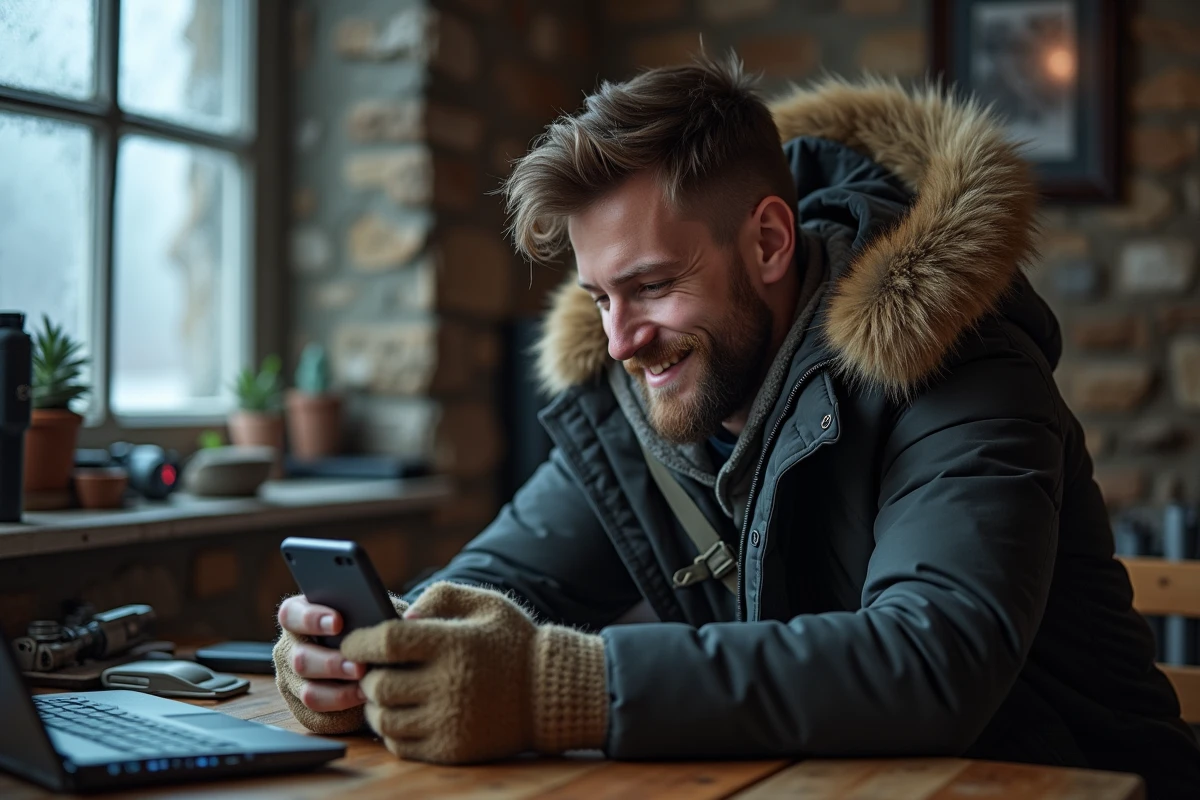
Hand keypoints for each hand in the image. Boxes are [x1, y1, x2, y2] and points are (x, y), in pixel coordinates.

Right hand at [276, 596, 367, 710]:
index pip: (291, 614)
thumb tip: (382, 613)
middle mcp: (289, 650)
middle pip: (300, 659)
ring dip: (339, 693)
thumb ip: (368, 608)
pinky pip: (318, 717)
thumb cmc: (369, 626)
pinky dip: (343, 712)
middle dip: (332, 664)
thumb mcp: (369, 610)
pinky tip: (364, 701)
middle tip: (359, 666)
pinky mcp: (304, 710)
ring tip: (365, 688)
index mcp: (298, 618)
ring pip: (309, 693)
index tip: (338, 622)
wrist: (376, 656)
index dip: (311, 618)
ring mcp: (293, 682)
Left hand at [341, 582, 607, 763]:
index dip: (359, 641)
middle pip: (378, 684)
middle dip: (364, 676)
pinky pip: (400, 744)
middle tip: (368, 669)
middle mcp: (449, 685)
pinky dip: (392, 730)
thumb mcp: (484, 603)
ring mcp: (449, 721)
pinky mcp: (451, 749)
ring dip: (375, 705)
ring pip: (384, 719)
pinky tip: (402, 713)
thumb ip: (439, 596)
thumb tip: (395, 616)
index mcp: (454, 644)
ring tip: (383, 692)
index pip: (385, 641)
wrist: (552, 692)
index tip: (351, 642)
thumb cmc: (512, 641)